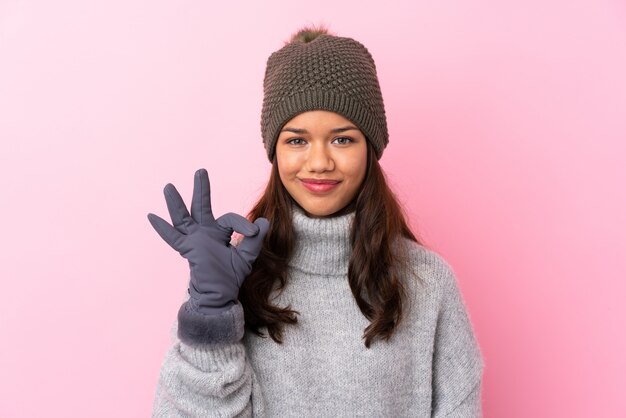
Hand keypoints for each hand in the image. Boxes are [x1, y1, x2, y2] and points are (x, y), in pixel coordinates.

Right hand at [147, 168, 268, 313]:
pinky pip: (173, 238)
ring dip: (176, 202)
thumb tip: (264, 221)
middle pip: (201, 206)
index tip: (253, 232)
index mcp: (219, 232)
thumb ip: (254, 240)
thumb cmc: (230, 277)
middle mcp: (205, 232)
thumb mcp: (246, 256)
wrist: (220, 295)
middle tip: (201, 171)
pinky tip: (151, 216)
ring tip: (169, 186)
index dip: (242, 224)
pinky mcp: (188, 250)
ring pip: (183, 217)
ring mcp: (194, 240)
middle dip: (201, 189)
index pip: (230, 219)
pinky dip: (162, 228)